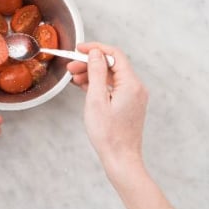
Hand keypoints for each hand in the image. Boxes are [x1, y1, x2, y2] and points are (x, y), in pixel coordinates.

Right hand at [67, 43, 148, 174]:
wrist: (121, 159)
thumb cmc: (108, 135)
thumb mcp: (96, 99)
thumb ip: (96, 72)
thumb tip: (96, 53)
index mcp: (131, 84)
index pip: (114, 55)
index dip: (95, 49)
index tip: (79, 49)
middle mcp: (136, 87)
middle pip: (113, 65)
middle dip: (91, 63)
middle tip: (72, 66)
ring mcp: (134, 96)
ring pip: (112, 76)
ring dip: (93, 74)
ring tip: (74, 78)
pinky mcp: (130, 104)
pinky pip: (114, 87)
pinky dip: (99, 84)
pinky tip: (85, 86)